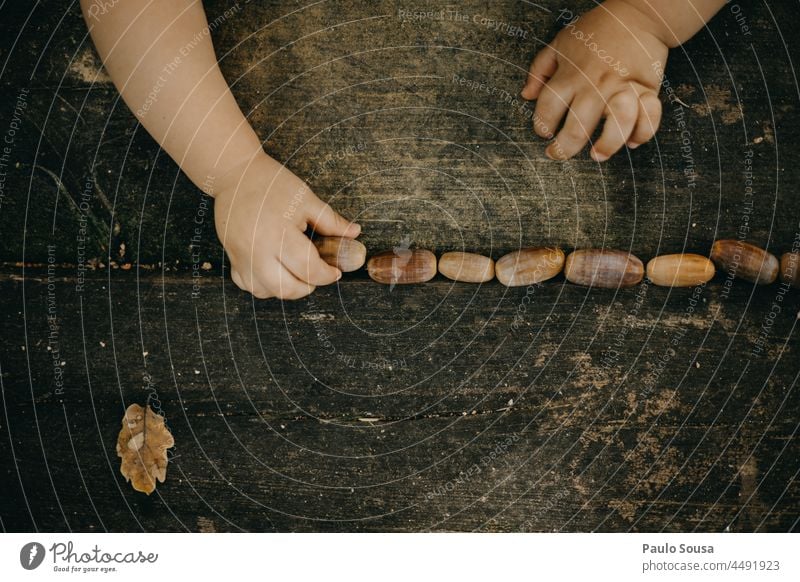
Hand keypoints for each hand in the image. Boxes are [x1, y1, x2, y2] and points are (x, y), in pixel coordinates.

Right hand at [213, 153, 360, 298]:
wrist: (236, 175)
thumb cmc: (273, 184)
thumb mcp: (306, 199)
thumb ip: (331, 221)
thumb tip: (355, 233)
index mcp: (280, 233)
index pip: (308, 268)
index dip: (326, 275)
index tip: (335, 272)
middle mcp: (258, 249)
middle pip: (286, 288)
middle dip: (307, 287)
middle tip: (316, 275)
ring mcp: (242, 255)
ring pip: (265, 291)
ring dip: (285, 289)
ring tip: (296, 273)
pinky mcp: (232, 257)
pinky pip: (247, 284)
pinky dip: (264, 285)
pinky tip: (275, 271)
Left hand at [522, 0, 668, 160]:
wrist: (638, 14)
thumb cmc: (596, 30)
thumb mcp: (560, 43)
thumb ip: (540, 69)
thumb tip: (526, 95)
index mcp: (571, 75)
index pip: (548, 107)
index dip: (541, 124)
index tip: (543, 132)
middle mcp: (596, 84)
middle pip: (578, 126)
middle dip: (564, 148)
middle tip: (558, 154)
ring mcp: (623, 87)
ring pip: (618, 123)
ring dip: (607, 145)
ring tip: (596, 155)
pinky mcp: (647, 89)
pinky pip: (649, 116)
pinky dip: (643, 133)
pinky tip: (631, 142)